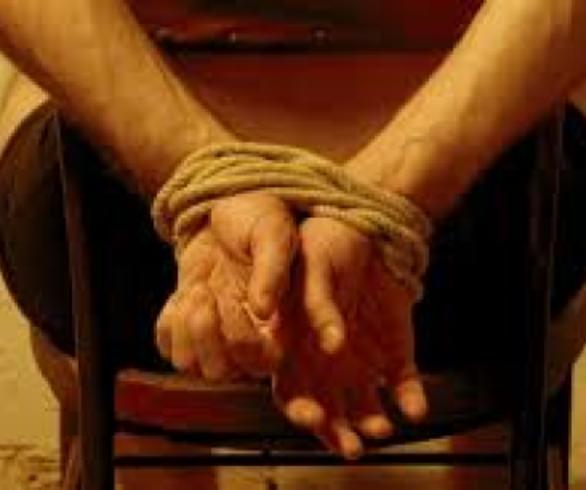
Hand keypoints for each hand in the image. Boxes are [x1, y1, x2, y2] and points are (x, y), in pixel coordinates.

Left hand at [155, 193, 297, 379]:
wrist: (228, 211)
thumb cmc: (259, 220)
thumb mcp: (272, 235)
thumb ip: (272, 271)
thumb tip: (262, 309)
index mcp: (278, 324)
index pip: (260, 361)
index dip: (240, 340)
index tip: (227, 297)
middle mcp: (248, 338)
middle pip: (220, 372)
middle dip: (206, 336)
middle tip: (204, 292)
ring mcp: (216, 336)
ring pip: (190, 364)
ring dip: (185, 329)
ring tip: (196, 290)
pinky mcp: (188, 327)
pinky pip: (168, 346)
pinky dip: (169, 324)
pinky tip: (183, 295)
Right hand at [273, 217, 426, 457]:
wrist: (369, 230)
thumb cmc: (327, 246)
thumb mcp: (311, 268)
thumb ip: (315, 305)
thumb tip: (328, 343)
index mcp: (297, 345)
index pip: (291, 388)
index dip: (299, 407)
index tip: (311, 417)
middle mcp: (328, 361)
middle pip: (328, 408)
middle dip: (337, 431)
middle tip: (350, 445)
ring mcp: (363, 359)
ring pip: (364, 405)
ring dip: (372, 423)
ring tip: (382, 428)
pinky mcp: (396, 352)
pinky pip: (403, 383)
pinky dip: (411, 398)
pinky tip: (415, 408)